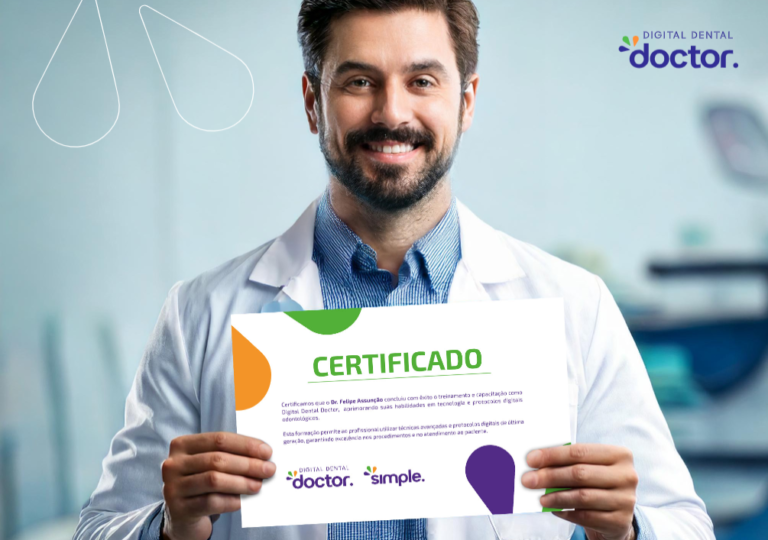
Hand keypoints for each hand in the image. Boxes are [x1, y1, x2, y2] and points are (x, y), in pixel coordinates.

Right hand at [161, 432, 275, 539]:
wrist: (183, 515)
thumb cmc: (203, 483)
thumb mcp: (211, 465)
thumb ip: (231, 456)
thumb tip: (264, 457)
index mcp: (182, 444)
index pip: (219, 439)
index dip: (245, 445)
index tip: (267, 452)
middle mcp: (173, 464)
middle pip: (217, 460)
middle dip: (247, 464)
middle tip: (269, 470)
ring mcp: (172, 487)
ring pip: (214, 480)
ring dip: (241, 482)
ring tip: (259, 486)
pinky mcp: (178, 509)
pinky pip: (210, 502)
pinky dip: (231, 501)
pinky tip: (243, 501)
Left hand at [521, 444, 637, 539]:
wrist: (618, 513)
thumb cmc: (597, 482)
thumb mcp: (589, 467)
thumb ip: (568, 462)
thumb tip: (535, 464)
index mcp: (619, 454)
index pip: (579, 452)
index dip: (552, 455)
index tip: (530, 460)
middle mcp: (627, 476)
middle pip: (580, 473)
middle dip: (549, 476)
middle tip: (527, 480)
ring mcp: (626, 500)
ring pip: (582, 496)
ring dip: (556, 497)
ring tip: (540, 498)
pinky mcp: (621, 521)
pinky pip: (586, 517)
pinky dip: (567, 513)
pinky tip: (554, 510)